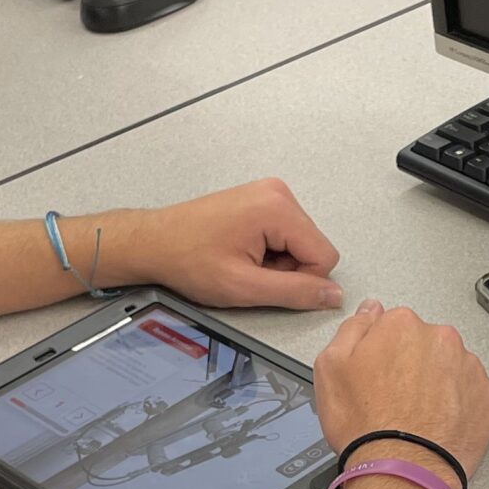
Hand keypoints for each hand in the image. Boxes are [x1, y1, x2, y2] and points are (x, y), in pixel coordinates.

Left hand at [109, 179, 342, 310]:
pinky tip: (241, 251)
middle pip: (313, 247)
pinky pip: (285, 233)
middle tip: (248, 271)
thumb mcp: (244, 287)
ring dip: (277, 261)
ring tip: (241, 261)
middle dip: (287, 269)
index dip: (301, 280)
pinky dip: (269, 250)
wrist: (154, 242)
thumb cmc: (189, 261)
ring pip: (300, 242)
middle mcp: (278, 193)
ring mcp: (270, 192)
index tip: (264, 281)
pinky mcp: (261, 198)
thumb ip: (295, 292)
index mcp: (277, 208)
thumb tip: (334, 295)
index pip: (325, 256)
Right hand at [314, 298, 488, 488]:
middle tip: (398, 401)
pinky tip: (441, 426)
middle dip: (415, 367)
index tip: (379, 377)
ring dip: (440, 386)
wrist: (401, 471)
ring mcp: (470, 368)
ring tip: (421, 417)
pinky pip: (474, 395)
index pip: (395, 327)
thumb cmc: (364, 424)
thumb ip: (352, 329)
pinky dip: (461, 407)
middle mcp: (441, 339)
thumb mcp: (330, 367)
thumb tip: (371, 310)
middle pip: (427, 346)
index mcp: (402, 325)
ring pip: (453, 369)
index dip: (384, 354)